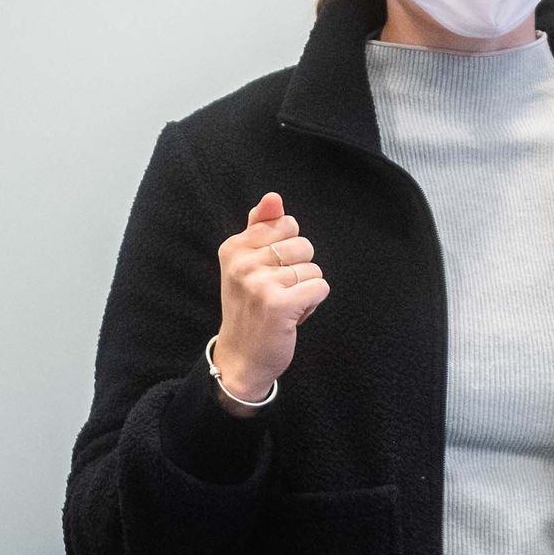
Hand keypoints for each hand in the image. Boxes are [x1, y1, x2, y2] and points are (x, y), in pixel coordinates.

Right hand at [212, 192, 329, 401]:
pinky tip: (292, 315)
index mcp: (234, 247)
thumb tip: (273, 197)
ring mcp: (259, 283)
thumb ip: (261, 227)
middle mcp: (242, 262)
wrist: (241, 357)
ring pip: (313, 269)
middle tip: (276, 292)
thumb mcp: (248, 263)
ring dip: (305, 290)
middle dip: (299, 270)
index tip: (269, 271)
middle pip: (303, 245)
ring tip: (282, 305)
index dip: (288, 249)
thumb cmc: (250, 306)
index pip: (286, 224)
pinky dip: (313, 303)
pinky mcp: (278, 305)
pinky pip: (319, 287)